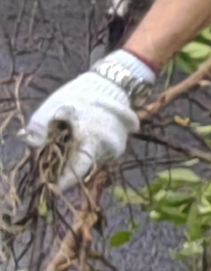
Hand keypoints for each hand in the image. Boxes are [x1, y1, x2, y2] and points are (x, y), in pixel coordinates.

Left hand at [19, 53, 154, 191]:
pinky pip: (102, 155)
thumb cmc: (79, 96)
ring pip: (94, 162)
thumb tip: (30, 143)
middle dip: (69, 168)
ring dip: (80, 159)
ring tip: (67, 146)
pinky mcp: (120, 144)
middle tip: (54, 164)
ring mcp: (118, 146)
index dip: (64, 180)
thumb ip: (39, 128)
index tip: (52, 186)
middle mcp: (110, 146)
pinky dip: (90, 152)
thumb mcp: (53, 108)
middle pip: (86, 168)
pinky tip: (82, 140)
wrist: (109, 84)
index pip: (79, 168)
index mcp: (94, 138)